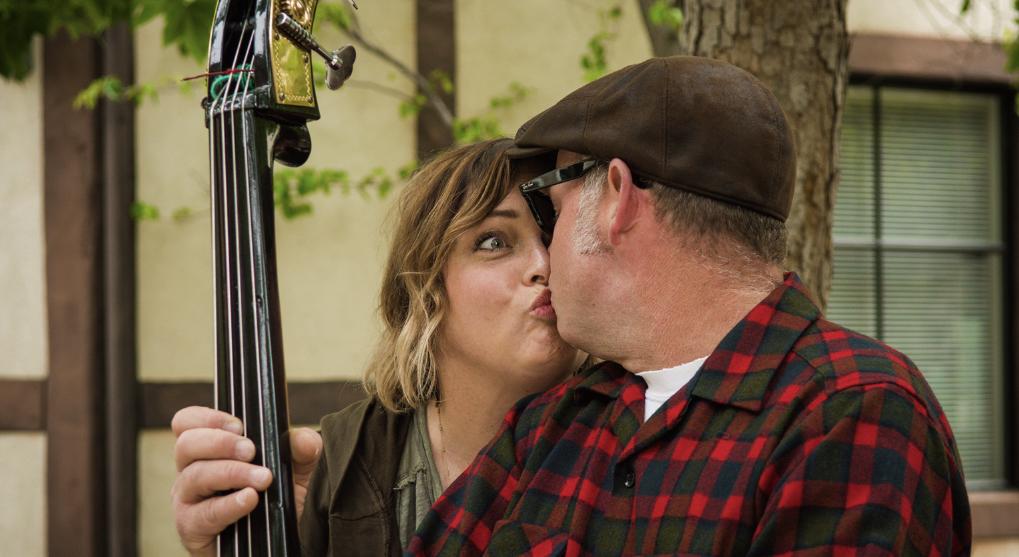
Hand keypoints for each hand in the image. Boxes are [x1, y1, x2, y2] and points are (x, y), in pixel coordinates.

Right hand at [170, 406, 321, 555]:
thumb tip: (300, 439)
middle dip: (220, 443)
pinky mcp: (193, 529)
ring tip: (262, 478)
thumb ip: (304, 448)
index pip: (188, 422)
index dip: (207, 418)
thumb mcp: (300, 468)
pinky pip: (204, 514)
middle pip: (186, 445)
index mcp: (209, 450)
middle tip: (251, 450)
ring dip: (231, 473)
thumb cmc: (280, 497)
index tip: (239, 425)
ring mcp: (189, 500)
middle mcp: (192, 471)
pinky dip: (228, 505)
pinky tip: (250, 499)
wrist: (284, 539)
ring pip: (194, 476)